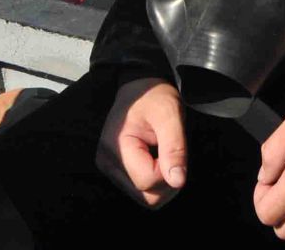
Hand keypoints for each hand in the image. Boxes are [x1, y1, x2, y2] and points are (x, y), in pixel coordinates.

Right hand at [96, 78, 188, 209]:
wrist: (141, 88)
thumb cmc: (155, 97)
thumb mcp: (170, 115)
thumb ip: (174, 148)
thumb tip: (178, 182)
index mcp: (116, 147)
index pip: (147, 181)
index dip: (167, 170)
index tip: (171, 147)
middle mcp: (107, 162)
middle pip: (145, 196)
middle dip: (167, 181)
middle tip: (172, 153)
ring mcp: (109, 168)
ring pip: (144, 196)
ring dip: (162, 182)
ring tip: (164, 155)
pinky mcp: (116, 170)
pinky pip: (141, 190)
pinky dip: (155, 181)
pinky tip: (157, 159)